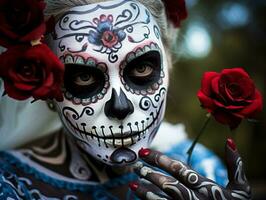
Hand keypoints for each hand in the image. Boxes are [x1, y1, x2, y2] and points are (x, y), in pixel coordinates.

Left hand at [129, 138, 250, 199]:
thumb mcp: (241, 187)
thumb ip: (234, 164)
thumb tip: (229, 141)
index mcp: (208, 187)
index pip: (181, 170)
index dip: (162, 160)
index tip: (146, 152)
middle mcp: (197, 199)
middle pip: (170, 184)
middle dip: (151, 172)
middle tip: (137, 164)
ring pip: (163, 198)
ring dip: (146, 189)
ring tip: (133, 180)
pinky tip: (136, 193)